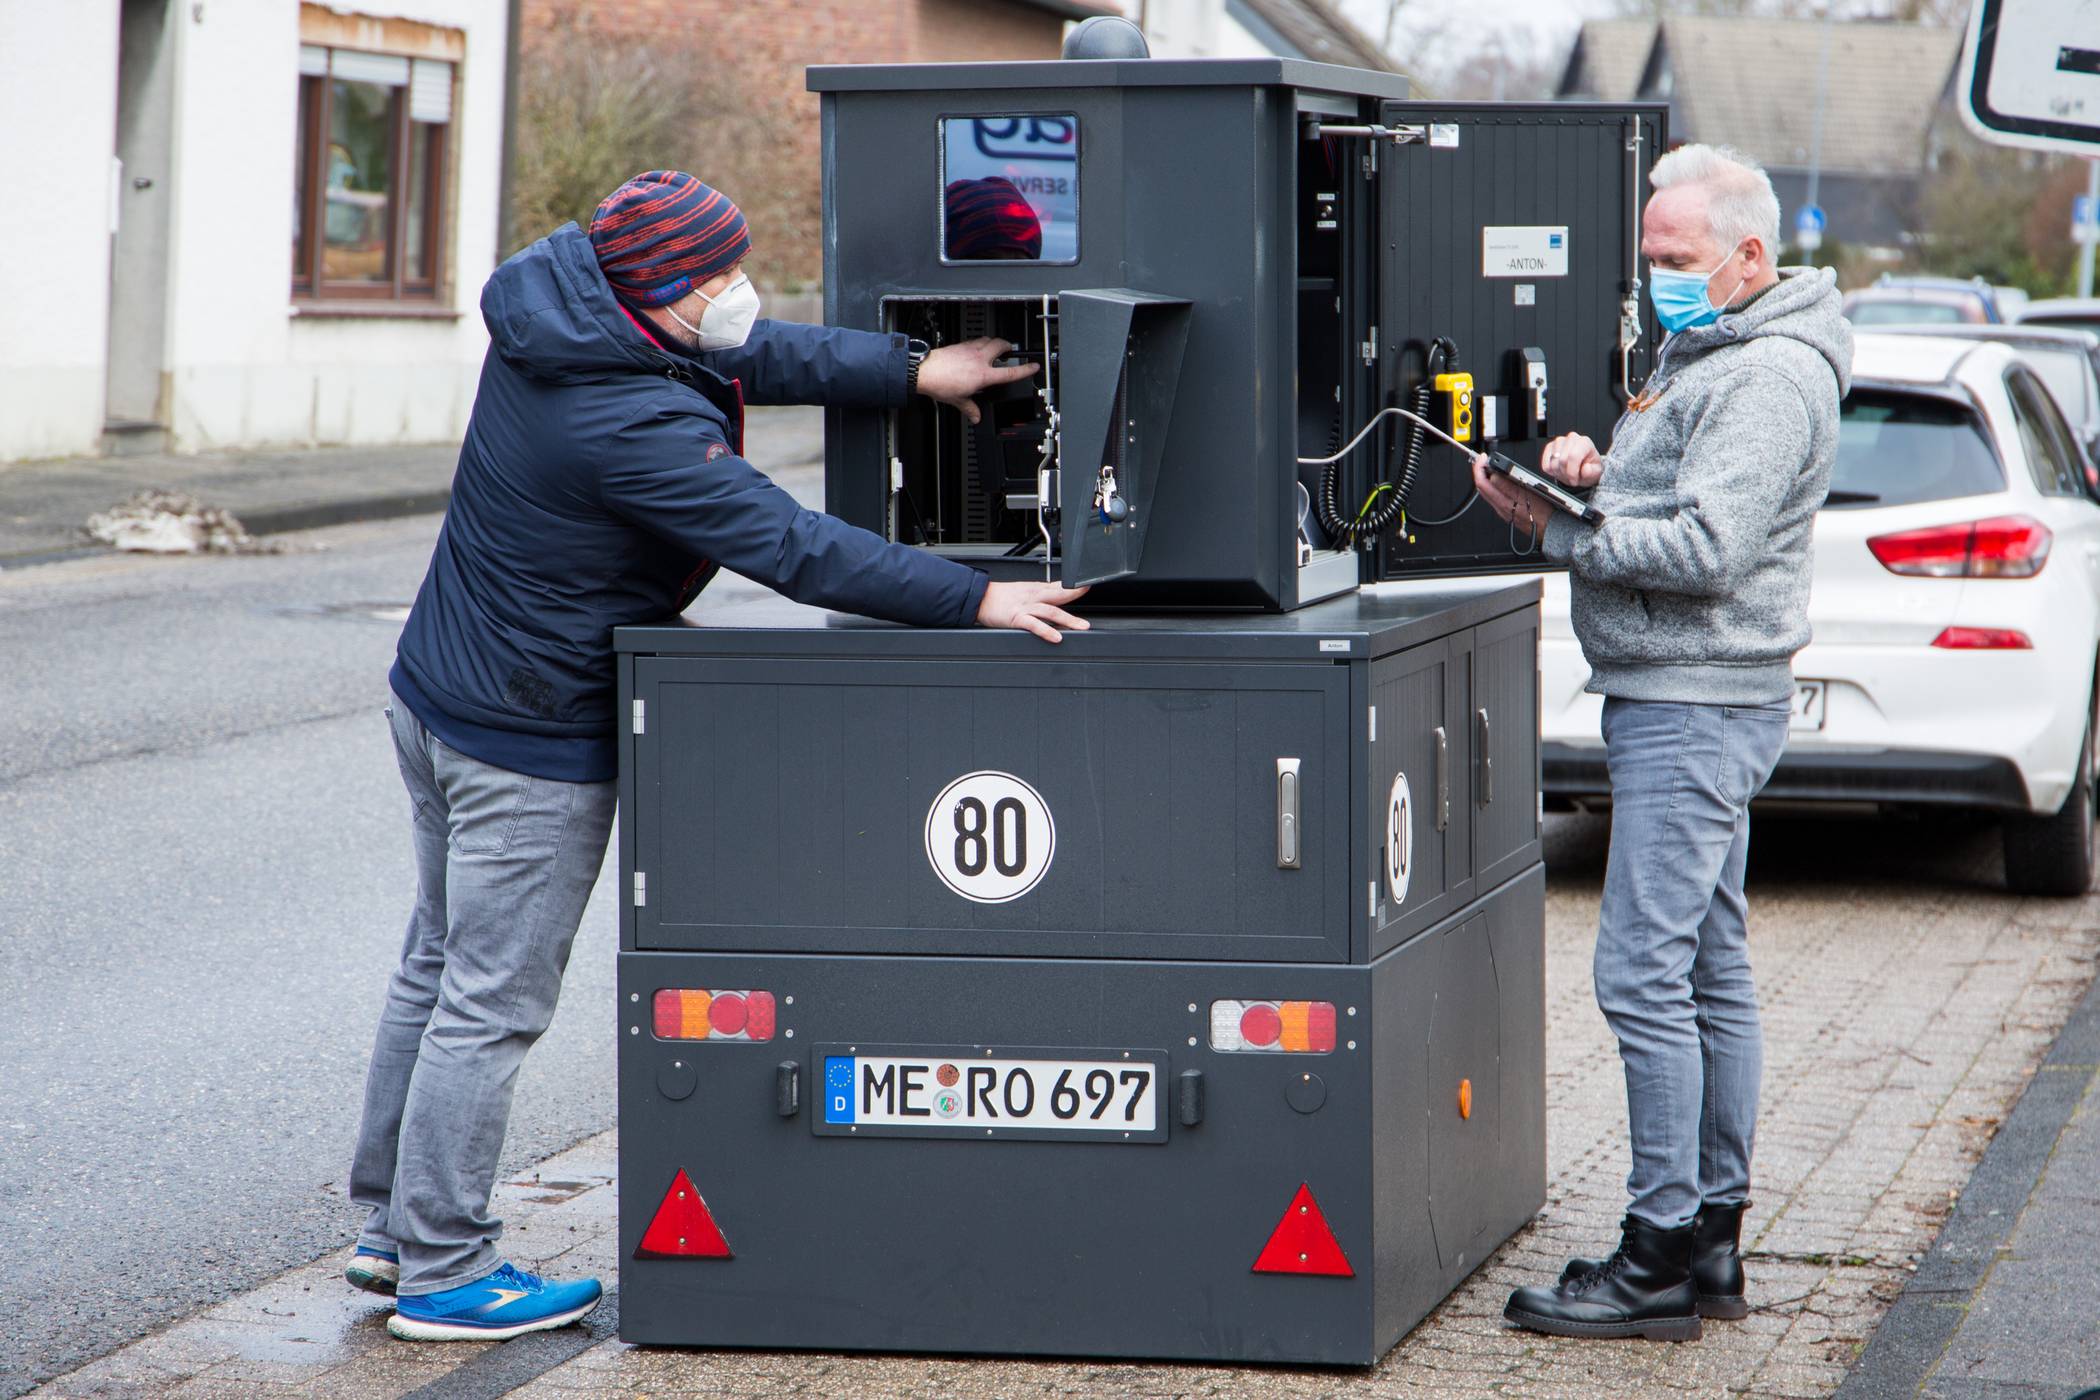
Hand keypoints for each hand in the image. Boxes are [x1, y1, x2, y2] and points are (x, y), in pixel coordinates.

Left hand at [916, 338, 1037, 424]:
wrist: (924, 370)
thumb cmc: (940, 383)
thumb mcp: (958, 400)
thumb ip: (970, 409)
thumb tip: (975, 416)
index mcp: (983, 375)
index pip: (1010, 372)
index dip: (1025, 370)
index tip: (1033, 366)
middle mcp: (979, 359)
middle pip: (1001, 345)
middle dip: (1009, 347)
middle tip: (1010, 352)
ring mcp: (970, 349)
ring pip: (989, 339)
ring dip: (995, 342)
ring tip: (995, 348)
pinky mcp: (961, 345)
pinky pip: (976, 340)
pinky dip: (980, 342)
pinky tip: (976, 349)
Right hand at [977, 581, 1089, 642]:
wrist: (979, 598)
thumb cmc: (1000, 596)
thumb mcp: (1024, 590)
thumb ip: (1041, 593)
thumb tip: (1058, 594)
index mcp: (1035, 589)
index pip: (1058, 585)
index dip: (1074, 586)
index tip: (1088, 585)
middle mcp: (1033, 596)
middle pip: (1058, 595)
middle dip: (1076, 596)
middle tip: (1090, 600)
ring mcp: (1025, 607)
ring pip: (1050, 611)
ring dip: (1068, 619)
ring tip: (1082, 626)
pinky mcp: (1016, 618)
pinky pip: (1034, 624)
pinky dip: (1046, 631)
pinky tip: (1057, 637)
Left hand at [1471, 454, 1553, 542]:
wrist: (1550, 530)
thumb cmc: (1544, 515)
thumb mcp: (1528, 496)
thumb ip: (1509, 486)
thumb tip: (1494, 476)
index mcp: (1503, 503)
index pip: (1482, 484)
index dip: (1479, 468)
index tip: (1482, 458)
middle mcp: (1500, 508)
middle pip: (1482, 488)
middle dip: (1480, 472)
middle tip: (1483, 460)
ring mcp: (1503, 511)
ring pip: (1487, 493)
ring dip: (1486, 478)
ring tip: (1489, 467)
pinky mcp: (1508, 512)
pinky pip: (1495, 498)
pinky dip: (1492, 486)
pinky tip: (1498, 481)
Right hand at [1538, 432, 1602, 487]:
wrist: (1583, 466)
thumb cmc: (1589, 467)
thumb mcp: (1595, 472)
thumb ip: (1591, 471)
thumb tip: (1585, 469)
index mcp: (1584, 442)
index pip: (1573, 456)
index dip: (1572, 472)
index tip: (1575, 480)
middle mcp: (1572, 438)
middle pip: (1562, 460)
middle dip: (1566, 474)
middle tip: (1572, 478)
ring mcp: (1559, 442)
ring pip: (1553, 463)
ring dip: (1559, 473)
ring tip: (1567, 473)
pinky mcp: (1549, 447)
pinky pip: (1545, 465)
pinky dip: (1551, 472)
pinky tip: (1560, 470)